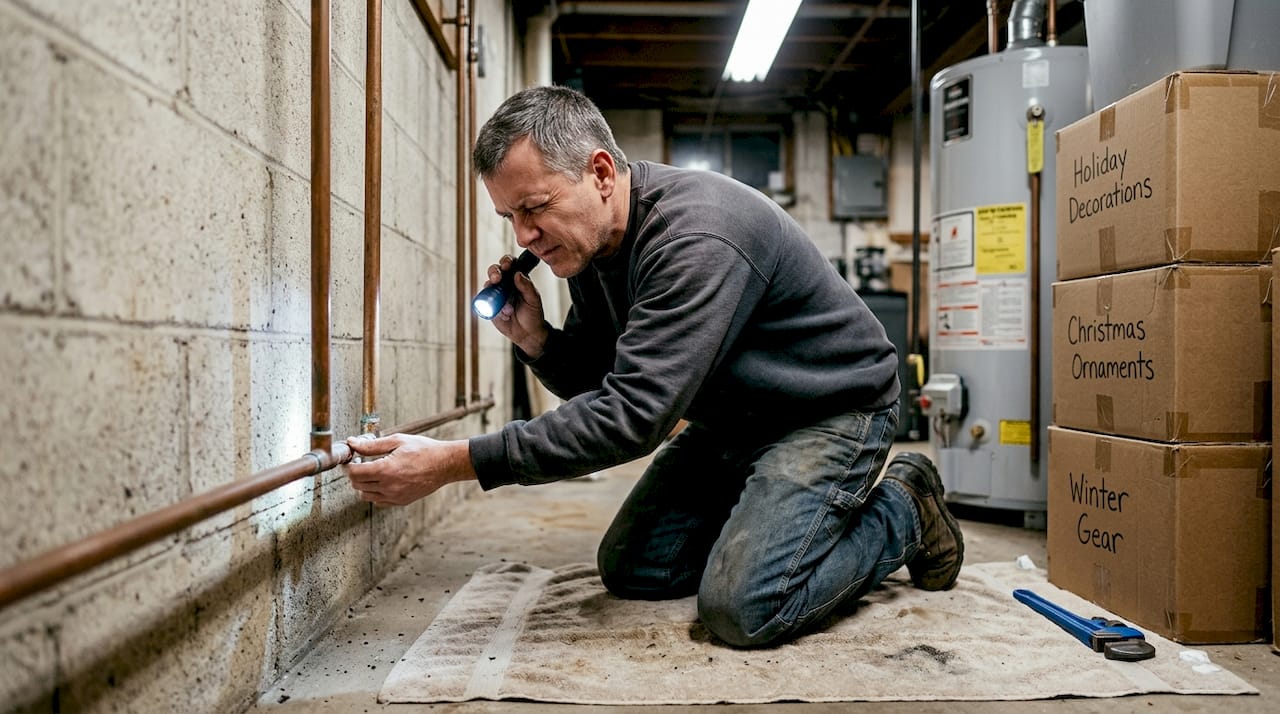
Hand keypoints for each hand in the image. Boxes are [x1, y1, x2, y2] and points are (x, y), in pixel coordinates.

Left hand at [345, 433, 475, 505]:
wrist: (444, 464)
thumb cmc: (423, 450)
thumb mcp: (397, 441)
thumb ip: (371, 445)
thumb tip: (352, 443)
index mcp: (386, 469)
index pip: (354, 473)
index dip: (349, 466)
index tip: (351, 460)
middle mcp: (389, 486)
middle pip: (357, 485)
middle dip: (355, 474)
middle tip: (361, 463)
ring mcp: (395, 496)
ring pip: (365, 495)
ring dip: (363, 484)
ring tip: (372, 472)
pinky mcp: (400, 501)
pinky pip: (378, 501)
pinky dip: (375, 493)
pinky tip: (382, 481)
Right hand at [484, 255, 548, 357]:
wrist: (527, 334)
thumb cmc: (533, 315)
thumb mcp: (534, 300)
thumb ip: (527, 287)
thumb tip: (517, 274)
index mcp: (517, 280)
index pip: (509, 264)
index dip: (506, 262)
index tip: (506, 266)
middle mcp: (505, 285)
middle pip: (495, 271)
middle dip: (494, 272)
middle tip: (496, 279)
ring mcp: (496, 295)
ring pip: (487, 286)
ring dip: (493, 291)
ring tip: (505, 305)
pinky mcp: (490, 307)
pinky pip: (485, 303)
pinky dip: (493, 307)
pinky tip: (504, 314)